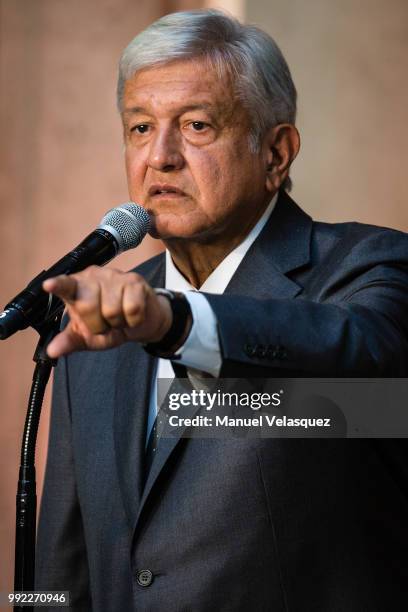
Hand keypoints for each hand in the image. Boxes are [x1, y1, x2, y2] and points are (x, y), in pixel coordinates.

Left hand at [42, 266, 171, 357]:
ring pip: (112, 310)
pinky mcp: (135, 282)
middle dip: (98, 325)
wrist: (141, 322)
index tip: (48, 285)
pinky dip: (133, 321)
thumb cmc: (109, 325)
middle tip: (105, 324)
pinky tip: (132, 316)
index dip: (57, 285)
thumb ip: (69, 341)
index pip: (65, 286)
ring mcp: (116, 276)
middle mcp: (94, 277)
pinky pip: (132, 309)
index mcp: (76, 287)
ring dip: (117, 323)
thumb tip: (52, 351)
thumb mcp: (86, 336)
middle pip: (89, 307)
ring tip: (120, 319)